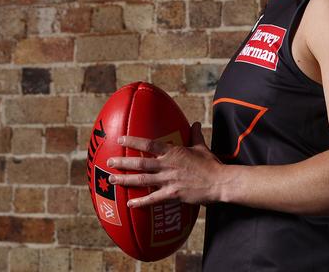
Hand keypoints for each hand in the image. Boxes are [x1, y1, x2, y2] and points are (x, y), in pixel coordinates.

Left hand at [106, 122, 223, 207]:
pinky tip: (130, 203)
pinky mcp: (172, 195)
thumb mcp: (202, 146)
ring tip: (112, 180)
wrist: (219, 182)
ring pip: (142, 180)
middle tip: (109, 162)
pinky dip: (140, 202)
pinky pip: (153, 199)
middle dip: (122, 162)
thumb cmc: (211, 164)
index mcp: (173, 152)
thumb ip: (195, 135)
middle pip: (140, 163)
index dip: (133, 141)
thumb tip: (195, 123)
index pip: (149, 144)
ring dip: (125, 180)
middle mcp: (167, 165)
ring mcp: (169, 180)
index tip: (120, 140)